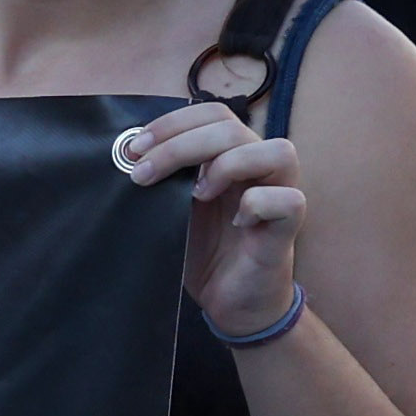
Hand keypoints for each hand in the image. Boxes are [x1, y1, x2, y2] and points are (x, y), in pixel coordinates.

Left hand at [117, 94, 310, 343]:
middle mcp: (259, 167)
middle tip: (143, 174)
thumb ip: (163, 179)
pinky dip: (258, 203)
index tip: (134, 149)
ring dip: (228, 165)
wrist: (230, 301)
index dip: (174, 123)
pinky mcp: (289, 225)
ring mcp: (279, 193)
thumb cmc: (202, 251)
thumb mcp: (171, 209)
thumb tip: (126, 156)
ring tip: (195, 194)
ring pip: (277, 151)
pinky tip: (236, 221)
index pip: (212, 114)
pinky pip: (288, 199)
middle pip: (232, 127)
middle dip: (180, 145)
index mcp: (230, 155)